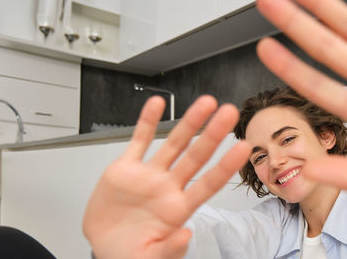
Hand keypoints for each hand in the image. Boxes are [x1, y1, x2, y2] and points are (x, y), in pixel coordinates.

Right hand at [83, 96, 250, 258]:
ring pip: (173, 143)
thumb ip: (171, 249)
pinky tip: (156, 104)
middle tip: (230, 113)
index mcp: (178, 209)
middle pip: (196, 156)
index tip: (242, 148)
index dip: (226, 166)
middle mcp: (167, 188)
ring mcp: (148, 176)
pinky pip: (138, 141)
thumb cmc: (131, 254)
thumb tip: (186, 234)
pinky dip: (146, 121)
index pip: (209, 183)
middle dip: (213, 134)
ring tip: (206, 103)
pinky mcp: (125, 169)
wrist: (104, 247)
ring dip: (189, 122)